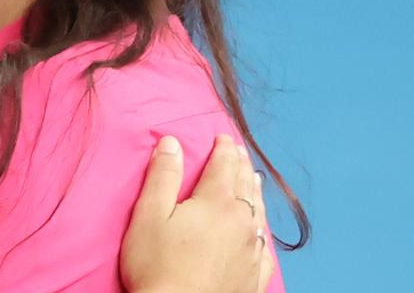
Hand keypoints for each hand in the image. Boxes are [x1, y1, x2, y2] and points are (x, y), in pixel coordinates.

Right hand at [120, 134, 271, 292]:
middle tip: (239, 151)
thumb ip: (162, 176)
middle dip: (241, 165)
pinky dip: (261, 230)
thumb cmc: (158, 265)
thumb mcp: (149, 215)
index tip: (222, 136)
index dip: (223, 148)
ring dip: (255, 192)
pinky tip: (260, 230)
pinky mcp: (255, 276)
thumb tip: (171, 142)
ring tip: (254, 180)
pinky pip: (264, 246)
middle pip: (244, 185)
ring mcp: (252, 250)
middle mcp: (242, 222)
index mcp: (216, 202)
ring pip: (258, 213)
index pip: (224, 166)